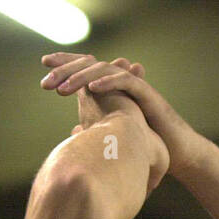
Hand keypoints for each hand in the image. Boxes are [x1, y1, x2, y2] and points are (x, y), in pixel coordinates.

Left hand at [41, 52, 208, 176]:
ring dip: (81, 78)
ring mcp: (135, 88)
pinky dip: (110, 83)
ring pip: (105, 71)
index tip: (43, 66)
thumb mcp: (113, 139)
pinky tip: (92, 89)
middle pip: (91, 64)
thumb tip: (75, 134)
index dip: (65, 65)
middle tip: (45, 82)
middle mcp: (121, 84)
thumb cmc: (146, 147)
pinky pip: (127, 82)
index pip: (85, 69)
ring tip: (62, 90)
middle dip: (66, 69)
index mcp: (112, 91)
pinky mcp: (148, 96)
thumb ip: (96, 131)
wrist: (175, 154)